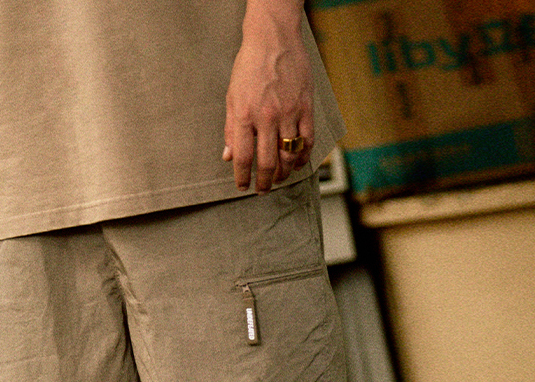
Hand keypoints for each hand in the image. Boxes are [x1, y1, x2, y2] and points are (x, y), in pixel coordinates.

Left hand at [223, 2, 313, 192]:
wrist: (273, 38)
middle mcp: (266, 117)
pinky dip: (303, 156)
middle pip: (267, 162)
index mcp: (244, 115)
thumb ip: (230, 129)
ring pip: (288, 155)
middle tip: (263, 189)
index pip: (242, 157)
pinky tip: (299, 163)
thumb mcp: (231, 97)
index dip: (242, 177)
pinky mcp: (305, 106)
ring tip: (280, 179)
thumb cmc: (250, 66)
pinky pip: (307, 140)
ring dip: (284, 173)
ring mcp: (288, 112)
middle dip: (264, 182)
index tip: (243, 187)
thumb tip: (228, 156)